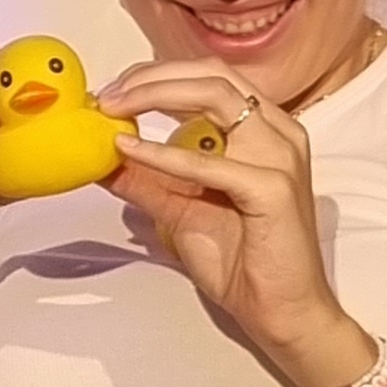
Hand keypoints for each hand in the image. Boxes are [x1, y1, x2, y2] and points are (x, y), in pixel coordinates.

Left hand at [103, 58, 368, 386]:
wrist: (282, 312)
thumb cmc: (244, 263)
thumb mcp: (181, 212)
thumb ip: (149, 182)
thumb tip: (104, 159)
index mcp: (264, 131)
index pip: (209, 78)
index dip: (157, 76)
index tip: (113, 91)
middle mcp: (278, 132)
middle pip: (211, 75)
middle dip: (152, 76)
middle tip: (107, 94)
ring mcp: (280, 156)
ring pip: (215, 96)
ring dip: (155, 95)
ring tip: (113, 109)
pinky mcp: (273, 188)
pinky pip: (210, 161)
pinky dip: (163, 152)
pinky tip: (130, 150)